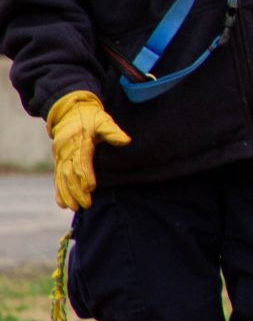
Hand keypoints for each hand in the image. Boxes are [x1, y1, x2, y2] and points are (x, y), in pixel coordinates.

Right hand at [46, 91, 129, 210]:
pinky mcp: (59, 161)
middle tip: (85, 204)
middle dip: (77, 190)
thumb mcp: (103, 120)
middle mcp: (67, 151)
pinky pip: (57, 178)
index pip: (81, 161)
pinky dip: (59, 191)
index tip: (91, 188)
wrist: (70, 112)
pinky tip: (62, 204)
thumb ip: (113, 132)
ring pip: (62, 179)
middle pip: (71, 174)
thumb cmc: (91, 117)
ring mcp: (61, 157)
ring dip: (67, 194)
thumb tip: (126, 141)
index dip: (85, 175)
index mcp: (79, 142)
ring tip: (73, 208)